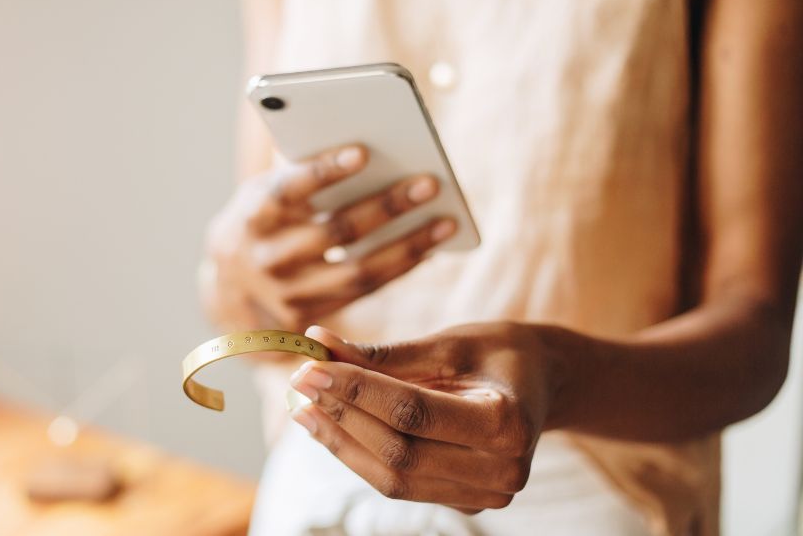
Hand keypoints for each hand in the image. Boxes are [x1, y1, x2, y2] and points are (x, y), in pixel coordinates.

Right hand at [202, 145, 456, 331]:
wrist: (229, 292)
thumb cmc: (261, 223)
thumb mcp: (264, 195)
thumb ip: (300, 177)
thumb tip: (365, 151)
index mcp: (251, 217)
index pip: (286, 191)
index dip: (322, 172)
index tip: (362, 152)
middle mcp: (265, 260)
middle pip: (334, 233)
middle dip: (385, 206)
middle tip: (428, 182)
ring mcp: (287, 296)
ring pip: (357, 271)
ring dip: (407, 245)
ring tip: (444, 222)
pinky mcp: (309, 320)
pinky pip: (363, 292)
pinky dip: (398, 268)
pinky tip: (427, 248)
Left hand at [290, 323, 571, 513]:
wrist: (544, 384)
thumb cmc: (498, 353)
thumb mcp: (450, 342)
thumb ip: (386, 353)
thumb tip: (318, 343)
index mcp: (508, 423)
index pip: (413, 412)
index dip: (356, 391)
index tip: (310, 366)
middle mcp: (502, 471)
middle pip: (399, 454)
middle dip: (342, 416)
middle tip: (300, 382)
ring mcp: (486, 496)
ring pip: (393, 479)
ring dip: (341, 443)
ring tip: (304, 407)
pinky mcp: (466, 503)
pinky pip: (400, 485)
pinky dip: (361, 455)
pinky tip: (332, 426)